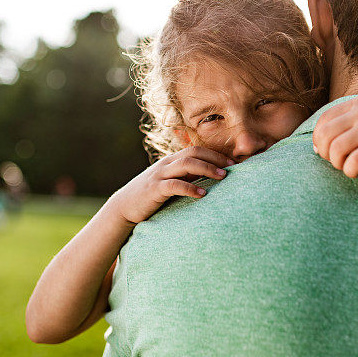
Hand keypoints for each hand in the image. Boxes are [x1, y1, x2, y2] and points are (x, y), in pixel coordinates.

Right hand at [109, 146, 233, 223]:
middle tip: (232, 168)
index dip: (216, 155)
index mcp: (172, 161)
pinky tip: (202, 195)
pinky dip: (190, 188)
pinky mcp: (154, 189)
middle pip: (194, 153)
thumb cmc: (152, 196)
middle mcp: (167, 164)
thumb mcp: (171, 183)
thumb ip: (187, 178)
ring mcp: (159, 175)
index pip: (197, 150)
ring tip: (222, 177)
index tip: (233, 163)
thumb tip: (212, 179)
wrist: (124, 206)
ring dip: (207, 169)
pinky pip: (174, 185)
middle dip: (215, 159)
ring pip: (186, 164)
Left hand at [312, 97, 357, 177]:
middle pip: (324, 136)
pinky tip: (356, 172)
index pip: (322, 121)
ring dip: (336, 163)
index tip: (327, 151)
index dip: (318, 140)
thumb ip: (346, 123)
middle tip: (336, 161)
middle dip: (324, 153)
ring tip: (347, 166)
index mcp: (357, 103)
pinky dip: (349, 171)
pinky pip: (353, 162)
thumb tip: (316, 146)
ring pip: (335, 149)